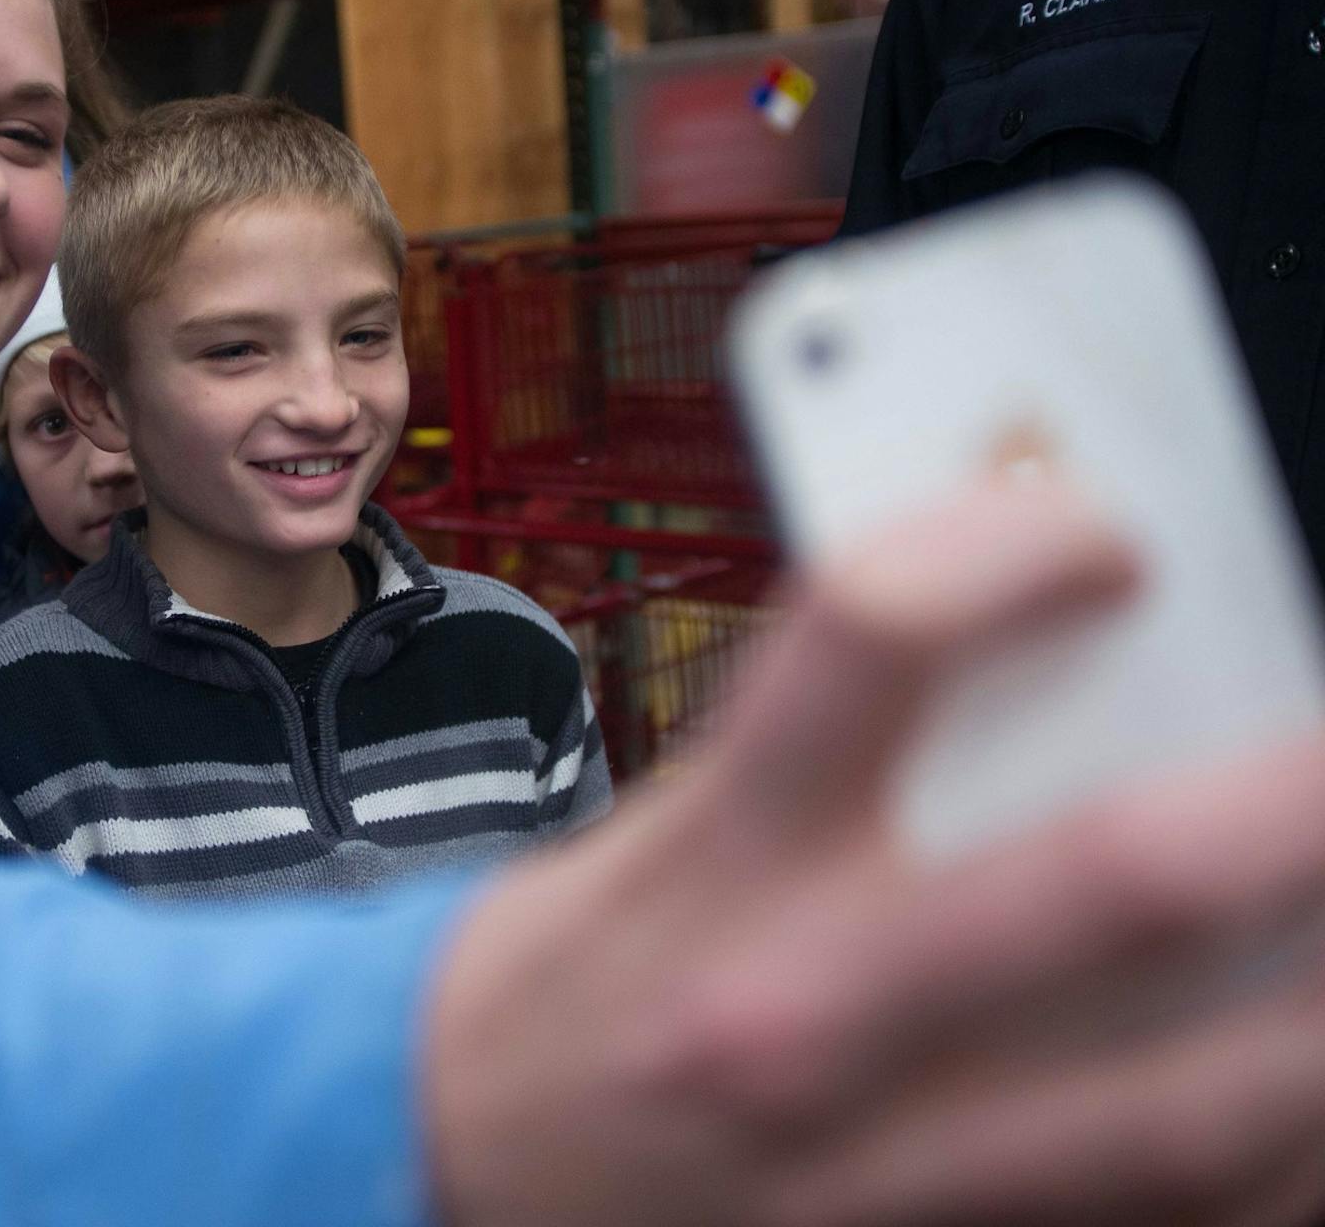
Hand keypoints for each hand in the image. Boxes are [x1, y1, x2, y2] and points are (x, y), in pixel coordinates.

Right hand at [426, 480, 1324, 1226]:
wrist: (455, 1163)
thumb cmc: (567, 980)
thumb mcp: (660, 827)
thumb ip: (834, 752)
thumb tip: (1053, 662)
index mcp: (718, 859)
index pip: (874, 632)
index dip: (1015, 545)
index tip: (1107, 536)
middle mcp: (798, 1008)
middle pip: (1101, 882)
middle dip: (1288, 800)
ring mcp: (871, 1166)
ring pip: (1186, 1108)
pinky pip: (1165, 1226)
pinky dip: (1279, 1161)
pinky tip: (1304, 1088)